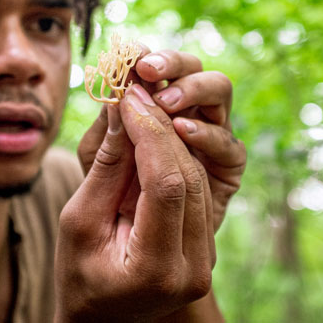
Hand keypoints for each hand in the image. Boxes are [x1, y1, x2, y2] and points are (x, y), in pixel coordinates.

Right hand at [56, 85, 214, 321]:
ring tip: (142, 100)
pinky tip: (153, 128)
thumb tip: (120, 109)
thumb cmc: (79, 275)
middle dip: (162, 126)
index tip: (129, 95)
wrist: (103, 318)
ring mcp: (205, 256)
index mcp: (159, 269)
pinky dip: (174, 153)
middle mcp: (194, 266)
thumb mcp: (78, 223)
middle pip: (188, 176)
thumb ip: (105, 169)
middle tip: (136, 87)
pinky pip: (195, 186)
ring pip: (197, 176)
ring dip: (171, 134)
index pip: (167, 184)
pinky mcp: (204, 242)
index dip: (150, 133)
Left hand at [78, 48, 245, 231]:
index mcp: (150, 105)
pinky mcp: (225, 171)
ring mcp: (208, 140)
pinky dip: (208, 135)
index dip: (144, 57)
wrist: (122, 268)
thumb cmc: (101, 213)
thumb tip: (115, 92)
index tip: (128, 54)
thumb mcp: (93, 168)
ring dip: (193, 90)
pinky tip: (182, 133)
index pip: (155, 69)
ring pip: (220, 92)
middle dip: (173, 63)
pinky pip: (230, 145)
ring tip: (164, 104)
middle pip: (194, 69)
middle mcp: (184, 114)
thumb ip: (106, 135)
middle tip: (147, 68)